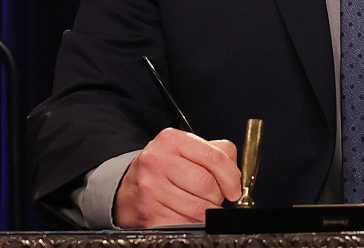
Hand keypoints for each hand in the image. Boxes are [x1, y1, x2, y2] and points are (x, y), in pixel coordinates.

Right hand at [113, 128, 240, 226]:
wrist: (127, 189)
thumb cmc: (162, 168)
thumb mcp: (185, 149)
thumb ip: (215, 153)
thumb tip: (236, 174)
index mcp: (171, 140)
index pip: (214, 158)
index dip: (231, 177)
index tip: (235, 189)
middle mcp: (158, 161)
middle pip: (207, 185)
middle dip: (218, 196)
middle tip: (215, 198)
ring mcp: (151, 188)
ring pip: (199, 207)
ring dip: (207, 212)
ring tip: (201, 205)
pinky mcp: (150, 212)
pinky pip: (185, 222)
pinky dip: (193, 222)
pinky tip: (187, 214)